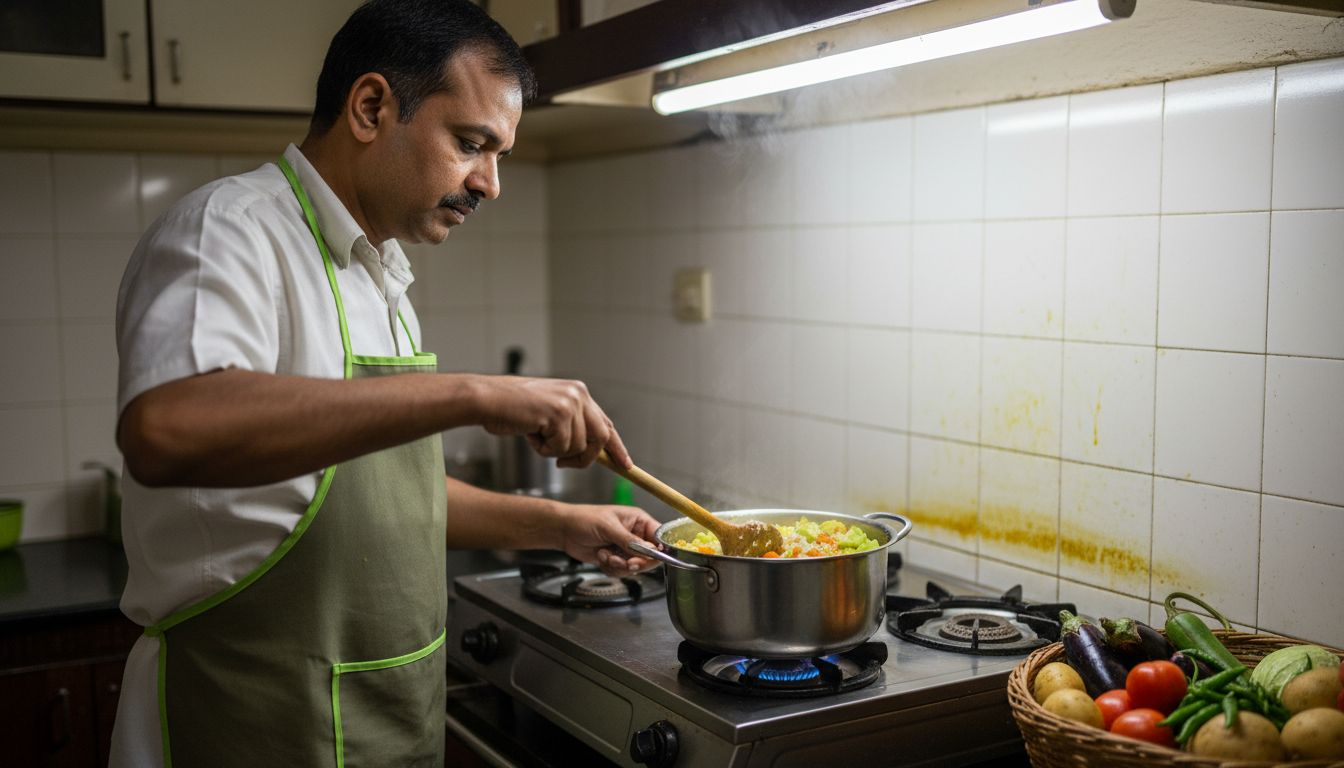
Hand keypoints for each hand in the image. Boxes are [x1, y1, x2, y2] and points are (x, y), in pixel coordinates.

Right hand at [476, 376, 631, 468]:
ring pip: (578, 447)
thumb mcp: (549, 414)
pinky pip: (561, 448)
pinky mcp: (559, 414)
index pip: (606, 423)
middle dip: (586, 458)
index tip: (625, 465)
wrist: (486, 399)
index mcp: (579, 392)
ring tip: (535, 435)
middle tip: (563, 464)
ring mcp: (571, 402)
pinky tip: (530, 433)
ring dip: (555, 451)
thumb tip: (591, 451)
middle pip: (600, 438)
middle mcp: (579, 394)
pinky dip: (544, 450)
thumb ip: (571, 426)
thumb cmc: (512, 410)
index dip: (616, 447)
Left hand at [557, 504, 661, 575]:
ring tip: (606, 556)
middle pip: (650, 557)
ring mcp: (625, 548)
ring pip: (635, 567)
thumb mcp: (609, 527)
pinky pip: (622, 572)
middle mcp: (635, 535)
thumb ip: (630, 540)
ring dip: (620, 565)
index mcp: (639, 521)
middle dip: (636, 562)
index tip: (652, 558)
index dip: (659, 549)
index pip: (659, 537)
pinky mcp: (616, 559)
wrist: (564, 531)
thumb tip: (650, 549)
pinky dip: (611, 568)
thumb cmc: (585, 519)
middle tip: (627, 563)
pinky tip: (601, 556)